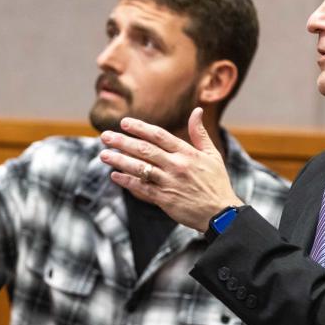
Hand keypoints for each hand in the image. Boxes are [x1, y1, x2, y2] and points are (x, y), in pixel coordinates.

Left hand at [99, 107, 241, 230]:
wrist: (220, 213)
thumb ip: (200, 133)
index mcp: (187, 153)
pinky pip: (141, 188)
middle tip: (104, 136)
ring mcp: (169, 182)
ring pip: (139, 168)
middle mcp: (176, 165)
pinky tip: (114, 175)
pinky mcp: (164, 199)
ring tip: (103, 154)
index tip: (124, 122)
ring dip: (119, 160)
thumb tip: (197, 110)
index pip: (159, 135)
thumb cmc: (216, 183)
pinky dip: (127, 181)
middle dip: (122, 141)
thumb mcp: (212, 155)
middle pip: (144, 150)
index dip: (139, 127)